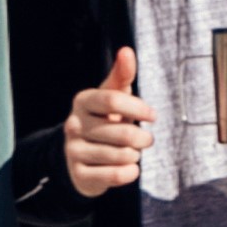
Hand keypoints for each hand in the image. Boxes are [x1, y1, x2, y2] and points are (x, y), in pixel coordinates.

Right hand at [61, 48, 153, 197]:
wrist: (81, 156)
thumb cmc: (104, 119)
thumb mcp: (112, 96)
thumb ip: (121, 75)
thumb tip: (127, 51)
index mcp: (82, 101)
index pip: (113, 100)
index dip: (139, 108)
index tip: (153, 115)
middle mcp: (73, 124)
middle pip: (121, 132)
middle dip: (142, 138)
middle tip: (146, 139)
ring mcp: (73, 150)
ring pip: (120, 155)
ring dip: (135, 155)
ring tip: (133, 152)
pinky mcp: (79, 174)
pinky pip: (115, 175)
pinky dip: (130, 173)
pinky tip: (130, 168)